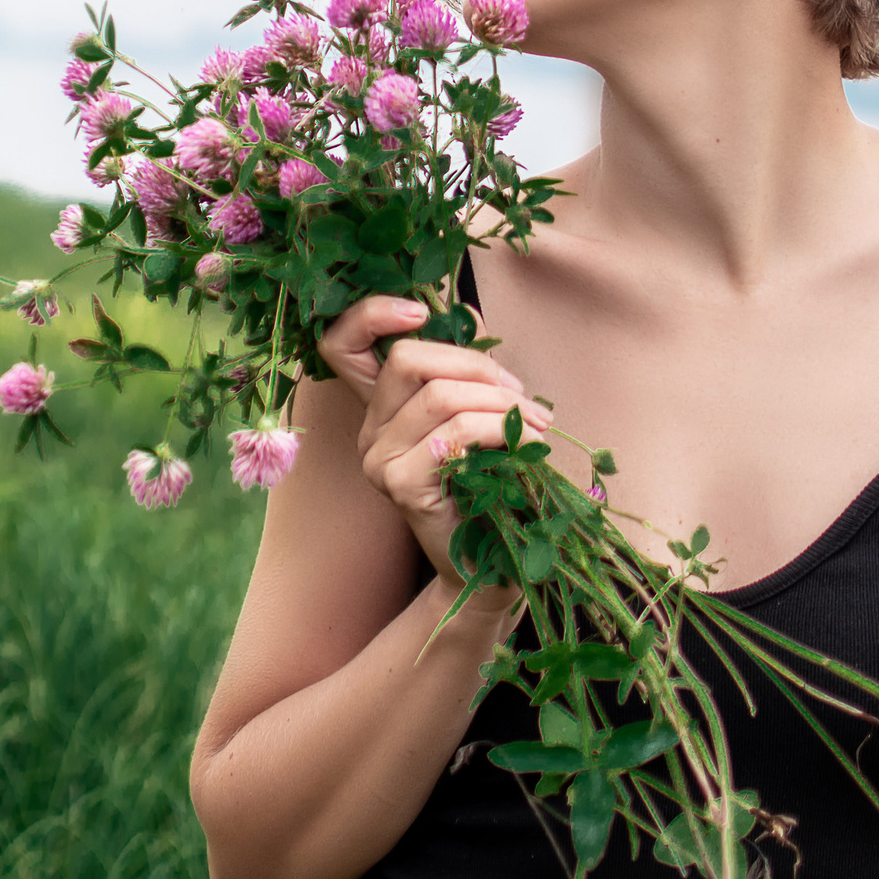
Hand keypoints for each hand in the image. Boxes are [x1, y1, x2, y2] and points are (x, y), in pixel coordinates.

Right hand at [323, 294, 551, 596]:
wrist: (494, 567)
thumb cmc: (492, 490)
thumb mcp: (478, 417)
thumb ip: (464, 370)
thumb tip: (466, 311)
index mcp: (382, 409)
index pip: (340, 345)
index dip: (370, 314)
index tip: (422, 310)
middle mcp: (369, 432)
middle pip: (407, 359)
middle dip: (476, 365)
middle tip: (522, 395)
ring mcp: (378, 459)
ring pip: (440, 395)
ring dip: (501, 402)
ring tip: (538, 425)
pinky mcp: (400, 484)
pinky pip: (454, 433)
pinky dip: (500, 428)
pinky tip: (527, 445)